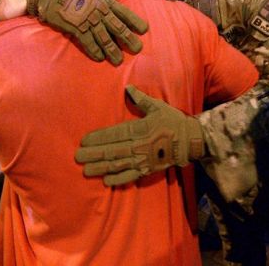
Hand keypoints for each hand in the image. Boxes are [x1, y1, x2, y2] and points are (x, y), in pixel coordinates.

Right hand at [26, 0, 147, 64]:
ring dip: (112, 50)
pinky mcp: (76, 29)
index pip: (124, 12)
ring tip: (119, 60)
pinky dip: (94, 51)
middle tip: (137, 49)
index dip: (135, 21)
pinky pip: (88, 42)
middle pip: (118, 28)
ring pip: (104, 38)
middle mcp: (99, 11)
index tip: (144, 30)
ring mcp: (88, 21)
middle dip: (128, 39)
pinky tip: (100, 58)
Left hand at [75, 85, 204, 185]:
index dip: (98, 138)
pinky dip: (118, 179)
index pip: (114, 133)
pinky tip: (106, 181)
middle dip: (93, 154)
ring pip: (118, 164)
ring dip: (100, 167)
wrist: (191, 141)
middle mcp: (139, 145)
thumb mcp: (158, 107)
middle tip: (77, 157)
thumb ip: (141, 99)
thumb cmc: (173, 121)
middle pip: (112, 151)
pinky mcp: (148, 170)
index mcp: (140, 129)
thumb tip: (128, 88)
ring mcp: (143, 159)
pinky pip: (131, 176)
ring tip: (86, 170)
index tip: (84, 141)